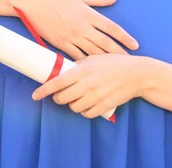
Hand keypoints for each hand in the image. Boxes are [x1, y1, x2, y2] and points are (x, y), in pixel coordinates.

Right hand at [16, 0, 139, 59]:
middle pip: (105, 43)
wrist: (32, 3)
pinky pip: (76, 57)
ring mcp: (71, 38)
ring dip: (105, 61)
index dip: (124, 37)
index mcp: (88, 14)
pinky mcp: (61, 45)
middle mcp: (82, 27)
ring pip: (92, 52)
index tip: (135, 45)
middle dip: (119, 53)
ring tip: (115, 68)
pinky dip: (85, 64)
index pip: (111, 28)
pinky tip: (93, 70)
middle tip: (130, 61)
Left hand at [32, 54, 146, 118]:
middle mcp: (87, 84)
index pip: (57, 83)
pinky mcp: (104, 106)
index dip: (43, 90)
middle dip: (58, 98)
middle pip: (62, 98)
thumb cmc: (115, 63)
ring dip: (72, 104)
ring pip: (74, 107)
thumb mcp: (94, 58)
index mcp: (82, 70)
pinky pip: (87, 114)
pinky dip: (84, 111)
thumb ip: (78, 64)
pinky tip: (87, 104)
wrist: (136, 74)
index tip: (35, 95)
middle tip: (61, 94)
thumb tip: (62, 69)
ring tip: (78, 97)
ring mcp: (95, 96)